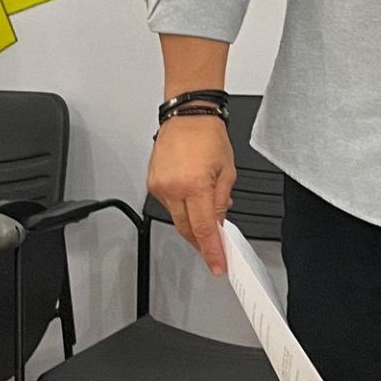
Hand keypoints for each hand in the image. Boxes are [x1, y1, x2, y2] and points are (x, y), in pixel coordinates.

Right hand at [147, 114, 235, 275]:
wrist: (187, 116)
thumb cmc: (209, 136)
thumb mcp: (228, 171)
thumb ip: (222, 200)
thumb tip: (219, 222)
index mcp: (195, 185)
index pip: (203, 229)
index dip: (211, 250)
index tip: (217, 264)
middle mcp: (173, 189)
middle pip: (186, 229)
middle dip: (201, 241)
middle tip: (215, 249)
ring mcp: (159, 187)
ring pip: (176, 218)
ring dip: (192, 223)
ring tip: (207, 216)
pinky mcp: (152, 184)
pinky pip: (168, 205)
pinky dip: (182, 208)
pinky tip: (193, 202)